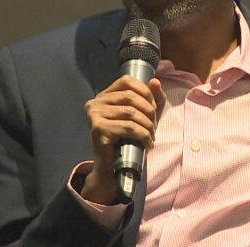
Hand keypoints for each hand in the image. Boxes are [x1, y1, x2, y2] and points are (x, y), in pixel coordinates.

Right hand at [80, 75, 164, 203]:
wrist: (113, 168)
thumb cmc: (128, 139)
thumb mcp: (143, 115)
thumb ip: (152, 98)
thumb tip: (155, 81)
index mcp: (104, 95)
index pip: (127, 81)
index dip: (145, 91)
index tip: (153, 108)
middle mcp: (95, 102)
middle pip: (130, 97)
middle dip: (148, 111)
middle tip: (153, 126)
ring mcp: (94, 115)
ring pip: (131, 113)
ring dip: (148, 126)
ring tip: (151, 136)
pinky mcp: (98, 129)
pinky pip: (129, 127)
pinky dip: (143, 136)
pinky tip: (147, 144)